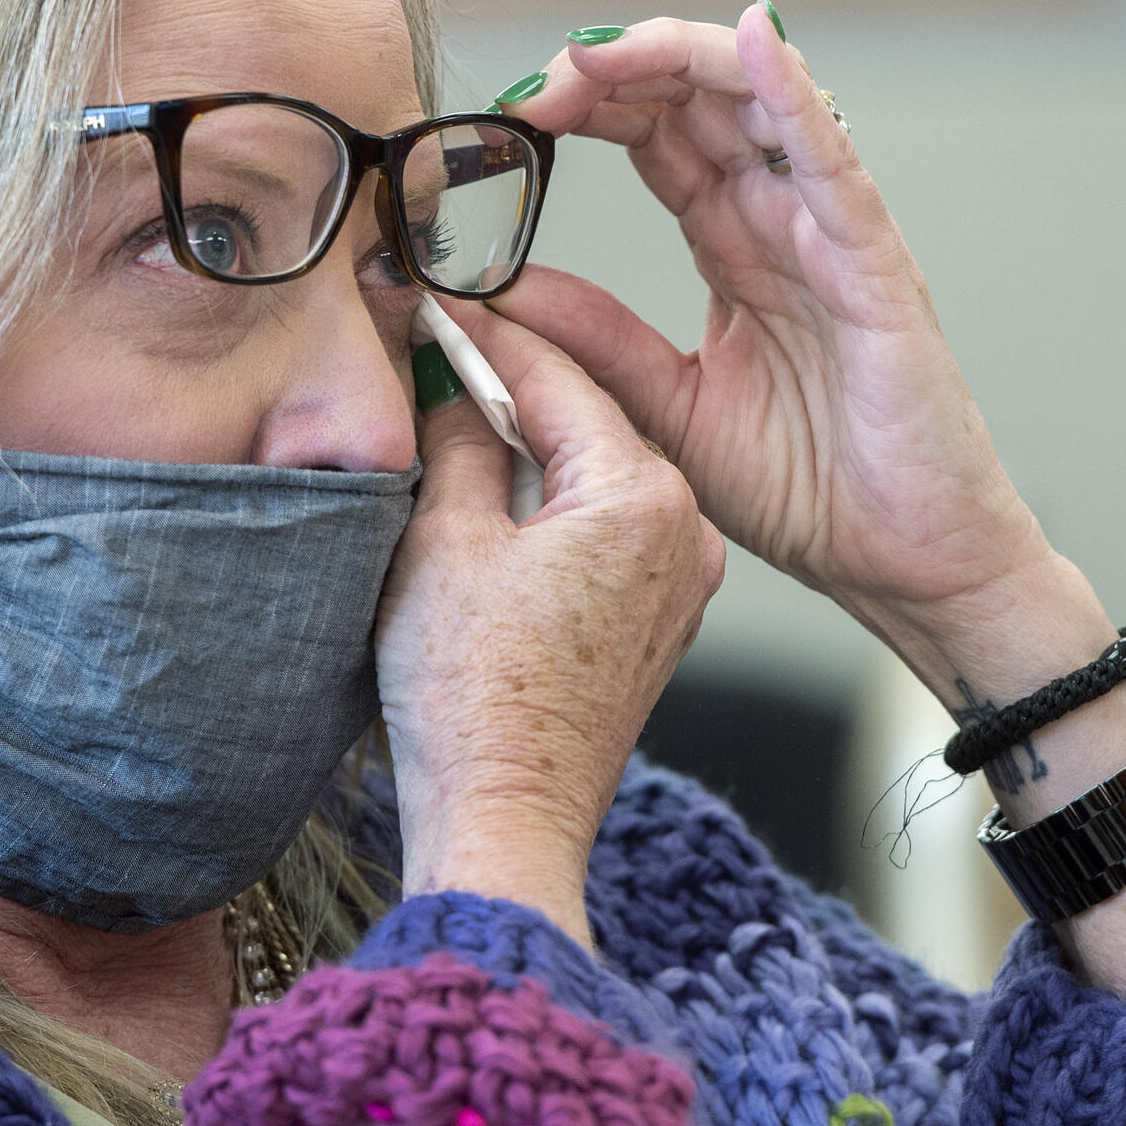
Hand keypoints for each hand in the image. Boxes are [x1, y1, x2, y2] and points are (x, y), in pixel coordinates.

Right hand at [374, 303, 723, 945]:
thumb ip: (458, 439)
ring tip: (453, 435)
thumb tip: (454, 381)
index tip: (437, 308)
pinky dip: (553, 513)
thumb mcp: (445, 539)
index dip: (486, 337)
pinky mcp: (662, 624)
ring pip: (595, 480)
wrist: (507, 816)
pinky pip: (606, 536)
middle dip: (510, 393)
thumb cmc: (475, 696)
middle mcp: (688, 530)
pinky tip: (494, 516)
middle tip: (436, 360)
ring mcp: (684, 583)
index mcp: (644, 495)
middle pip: (586, 424)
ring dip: (531, 455)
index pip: (556, 377)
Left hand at [493, 7, 1101, 695]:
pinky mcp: (877, 265)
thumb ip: (591, 339)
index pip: (655, 139)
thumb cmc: (809, 489)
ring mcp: (831, 233)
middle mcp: (781, 220)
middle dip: (613, 73)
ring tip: (599, 53)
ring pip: (759, 102)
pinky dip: (794, 94)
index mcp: (732, 245)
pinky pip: (833, 162)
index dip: (586, 108)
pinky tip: (754, 41)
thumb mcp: (665, 406)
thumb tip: (495, 288)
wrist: (901, 564)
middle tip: (536, 85)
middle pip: (697, 100)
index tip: (507, 118)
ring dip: (677, 60)